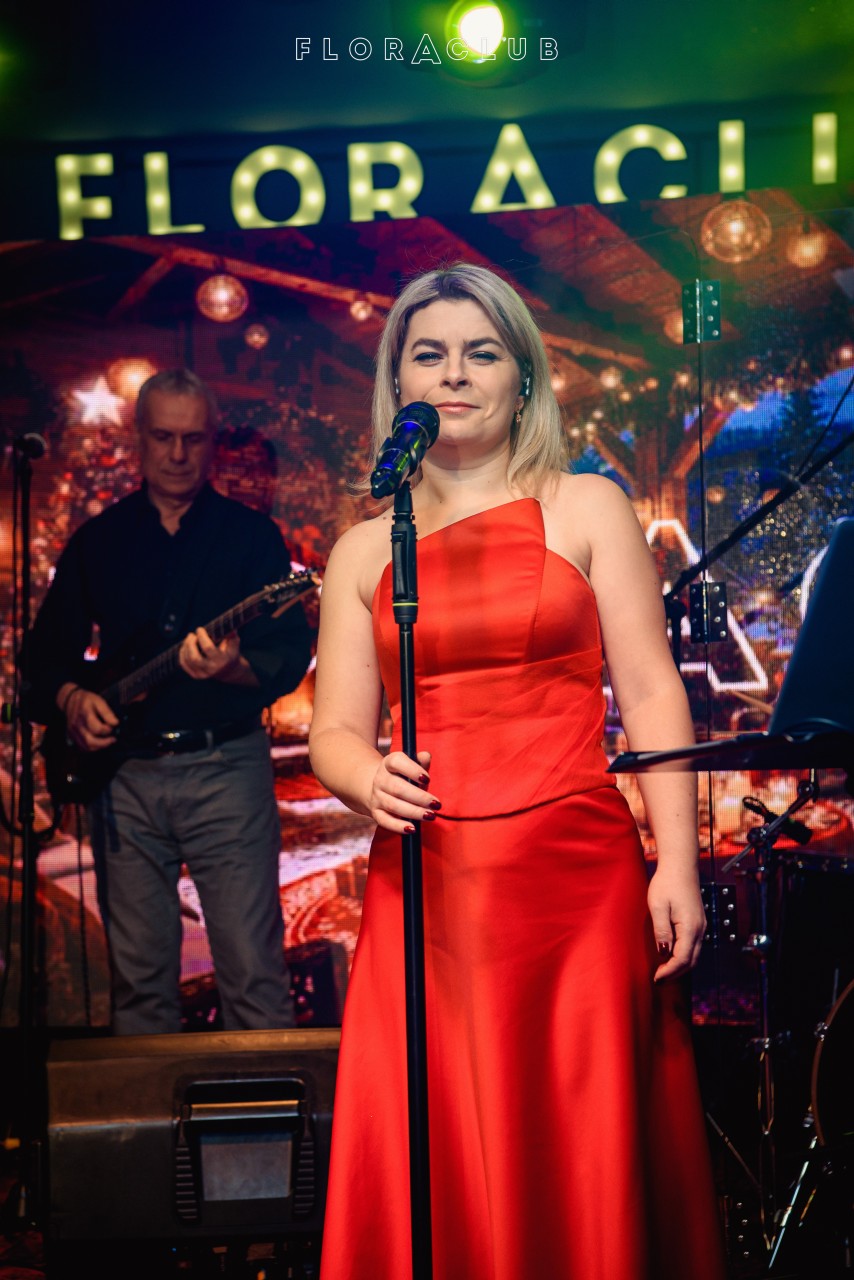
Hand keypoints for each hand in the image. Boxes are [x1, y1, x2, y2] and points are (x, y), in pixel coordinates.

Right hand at [64, 687, 118, 751]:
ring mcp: (73, 731)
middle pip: (90, 741)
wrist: (70, 700)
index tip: (113, 726)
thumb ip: (107, 712)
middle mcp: (77, 724)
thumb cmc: (87, 700)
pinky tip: (99, 743)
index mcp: (84, 714)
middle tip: (113, 739)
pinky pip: (82, 747)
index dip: (108, 730)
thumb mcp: (99, 701)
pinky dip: (92, 748)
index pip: (97, 728)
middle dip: (105, 743)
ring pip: (86, 746)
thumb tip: (115, 723)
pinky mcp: (72, 736)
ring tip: (107, 741)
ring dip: (99, 746)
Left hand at [179, 627, 241, 680]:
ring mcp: (203, 674)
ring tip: (189, 638)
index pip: (208, 648)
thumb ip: (232, 636)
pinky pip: (184, 665)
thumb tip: (230, 630)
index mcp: (221, 660)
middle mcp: (211, 669)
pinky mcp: (196, 675)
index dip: (201, 637)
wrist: (229, 671)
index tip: (200, 629)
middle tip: (191, 634)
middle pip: (194, 657)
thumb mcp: (234, 644)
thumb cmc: (230, 653)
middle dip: (190, 643)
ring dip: (185, 647)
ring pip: (188, 660)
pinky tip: (185, 647)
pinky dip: (182, 654)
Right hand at [367, 750, 439, 833]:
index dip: (412, 770)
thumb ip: (420, 761)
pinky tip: (412, 829)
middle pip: (397, 788)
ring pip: (393, 805)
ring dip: (413, 812)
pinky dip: (398, 826)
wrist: (378, 787)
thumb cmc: (403, 776)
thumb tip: (426, 756)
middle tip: (436, 804)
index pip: (397, 762)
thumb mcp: (411, 766)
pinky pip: (385, 821)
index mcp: (389, 763)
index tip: (427, 779)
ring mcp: (376, 796)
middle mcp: (380, 779)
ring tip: (431, 816)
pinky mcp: (376, 812)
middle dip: (419, 797)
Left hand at [647, 867, 706, 981]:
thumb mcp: (658, 906)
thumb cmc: (666, 883)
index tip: (656, 979)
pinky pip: (693, 946)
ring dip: (680, 966)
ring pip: (694, 955)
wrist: (680, 866)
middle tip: (658, 980)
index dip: (669, 972)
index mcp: (690, 927)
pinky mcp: (698, 922)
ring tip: (663, 971)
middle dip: (675, 974)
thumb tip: (664, 953)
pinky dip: (683, 956)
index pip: (682, 959)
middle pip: (691, 961)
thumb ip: (661, 930)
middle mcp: (700, 930)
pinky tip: (670, 956)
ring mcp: (701, 926)